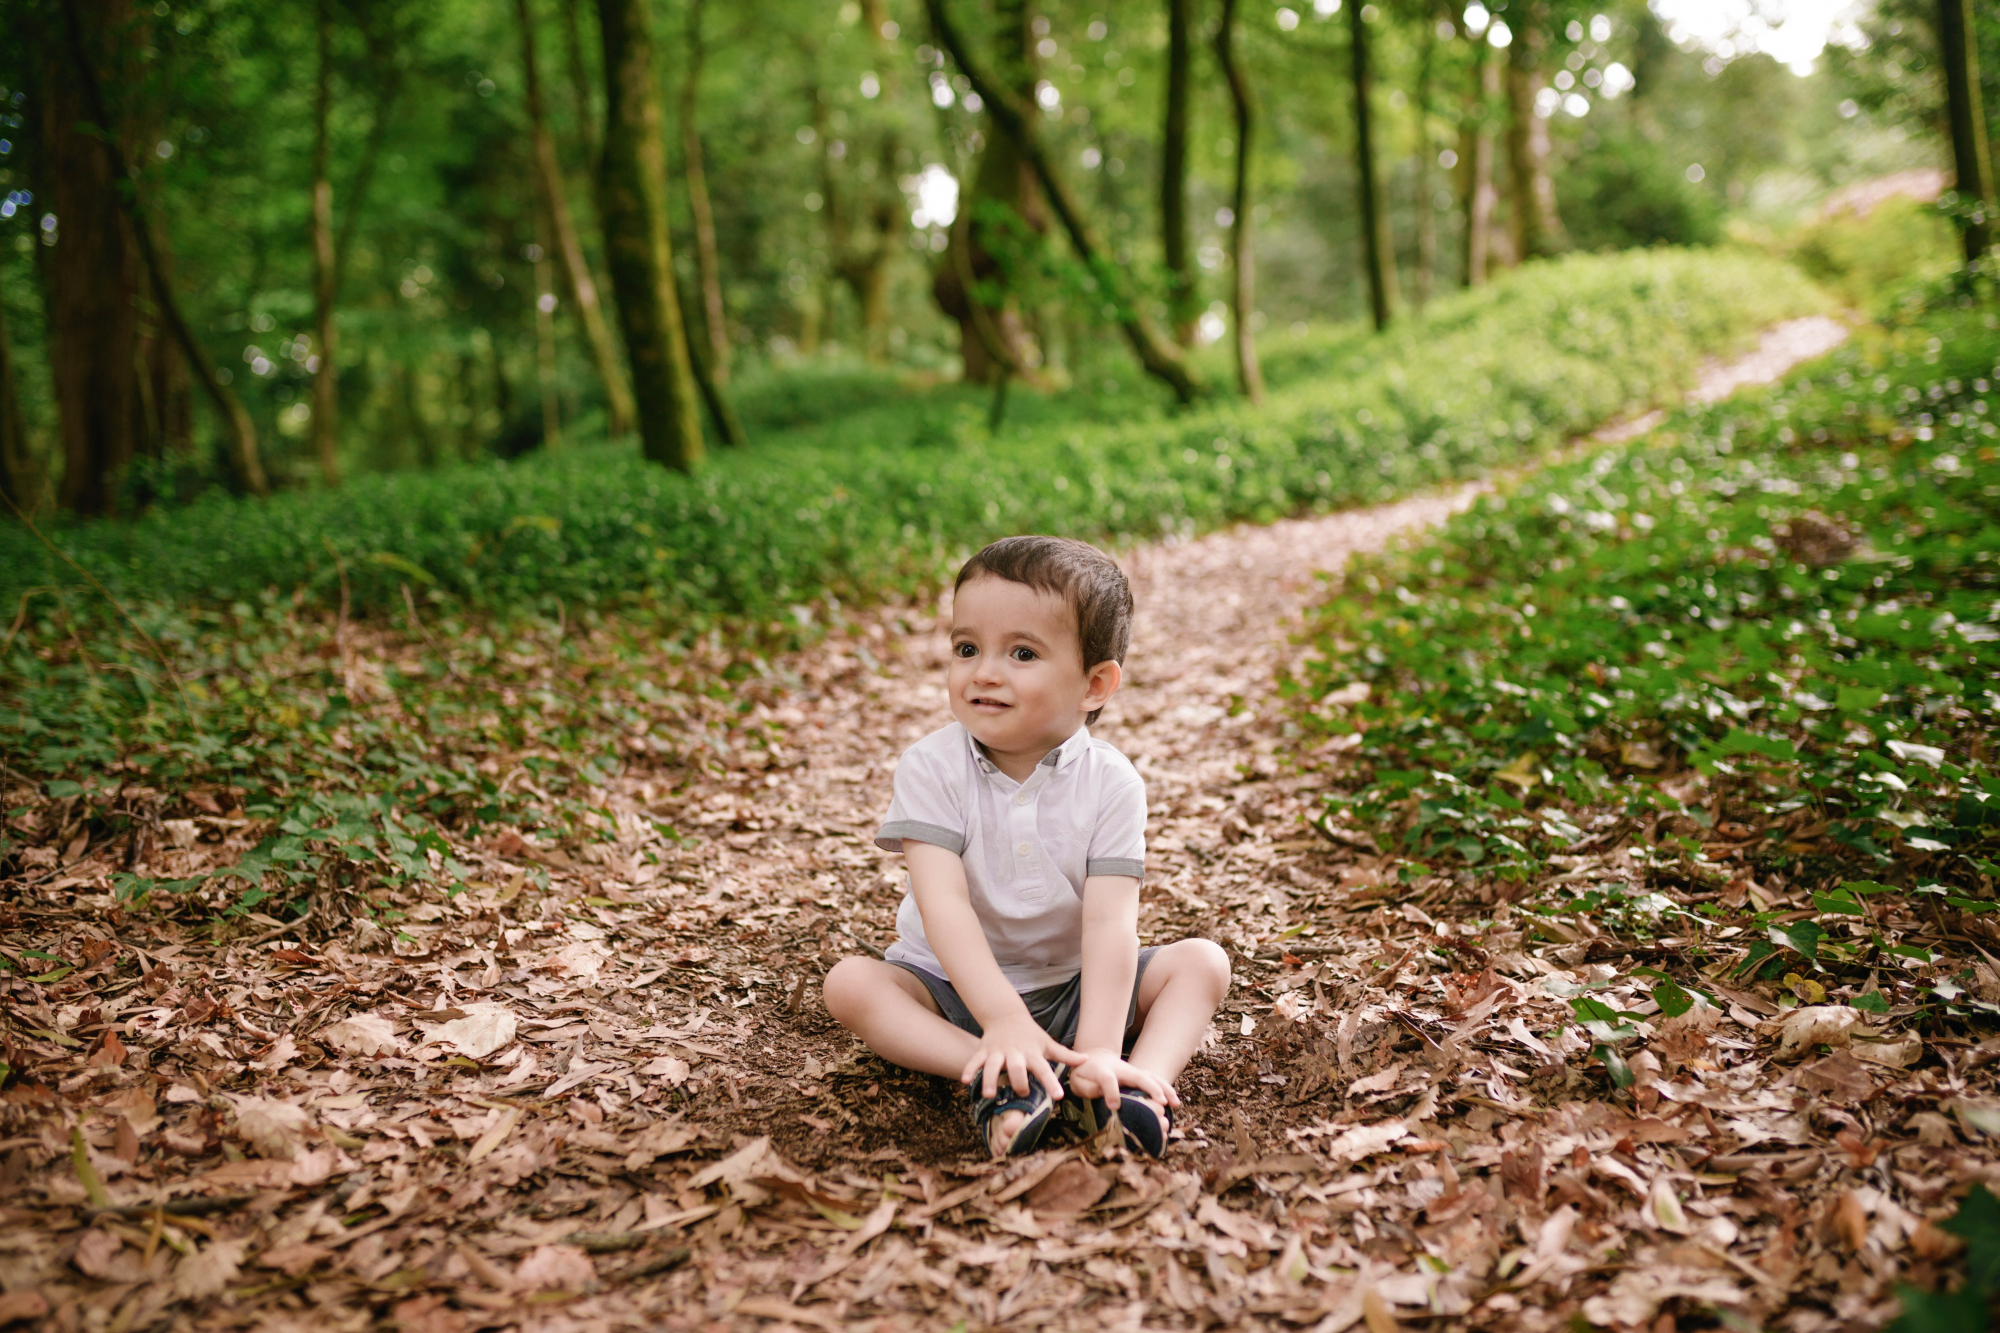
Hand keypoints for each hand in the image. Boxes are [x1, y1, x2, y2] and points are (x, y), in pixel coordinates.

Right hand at [960, 1015, 1079, 1105]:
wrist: (1007, 1015)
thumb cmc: (1031, 1035)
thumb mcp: (1048, 1043)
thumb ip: (1066, 1055)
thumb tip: (1087, 1060)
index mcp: (1032, 1054)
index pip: (1044, 1069)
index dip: (1051, 1082)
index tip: (1058, 1096)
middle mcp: (1015, 1054)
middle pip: (1017, 1067)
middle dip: (1018, 1080)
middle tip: (1021, 1094)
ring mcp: (998, 1052)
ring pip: (993, 1065)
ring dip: (989, 1079)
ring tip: (989, 1095)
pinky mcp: (984, 1050)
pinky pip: (975, 1060)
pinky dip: (969, 1069)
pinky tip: (965, 1081)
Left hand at [1066, 1047, 1178, 1112]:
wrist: (1096, 1057)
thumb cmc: (1085, 1073)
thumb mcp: (1078, 1080)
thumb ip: (1087, 1088)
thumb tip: (1103, 1095)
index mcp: (1102, 1071)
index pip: (1107, 1079)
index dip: (1110, 1092)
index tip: (1114, 1106)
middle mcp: (1122, 1070)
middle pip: (1138, 1076)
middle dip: (1150, 1088)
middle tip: (1161, 1102)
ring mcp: (1133, 1072)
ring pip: (1152, 1077)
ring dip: (1164, 1089)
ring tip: (1174, 1104)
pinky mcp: (1140, 1077)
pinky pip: (1156, 1081)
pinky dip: (1166, 1090)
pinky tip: (1175, 1102)